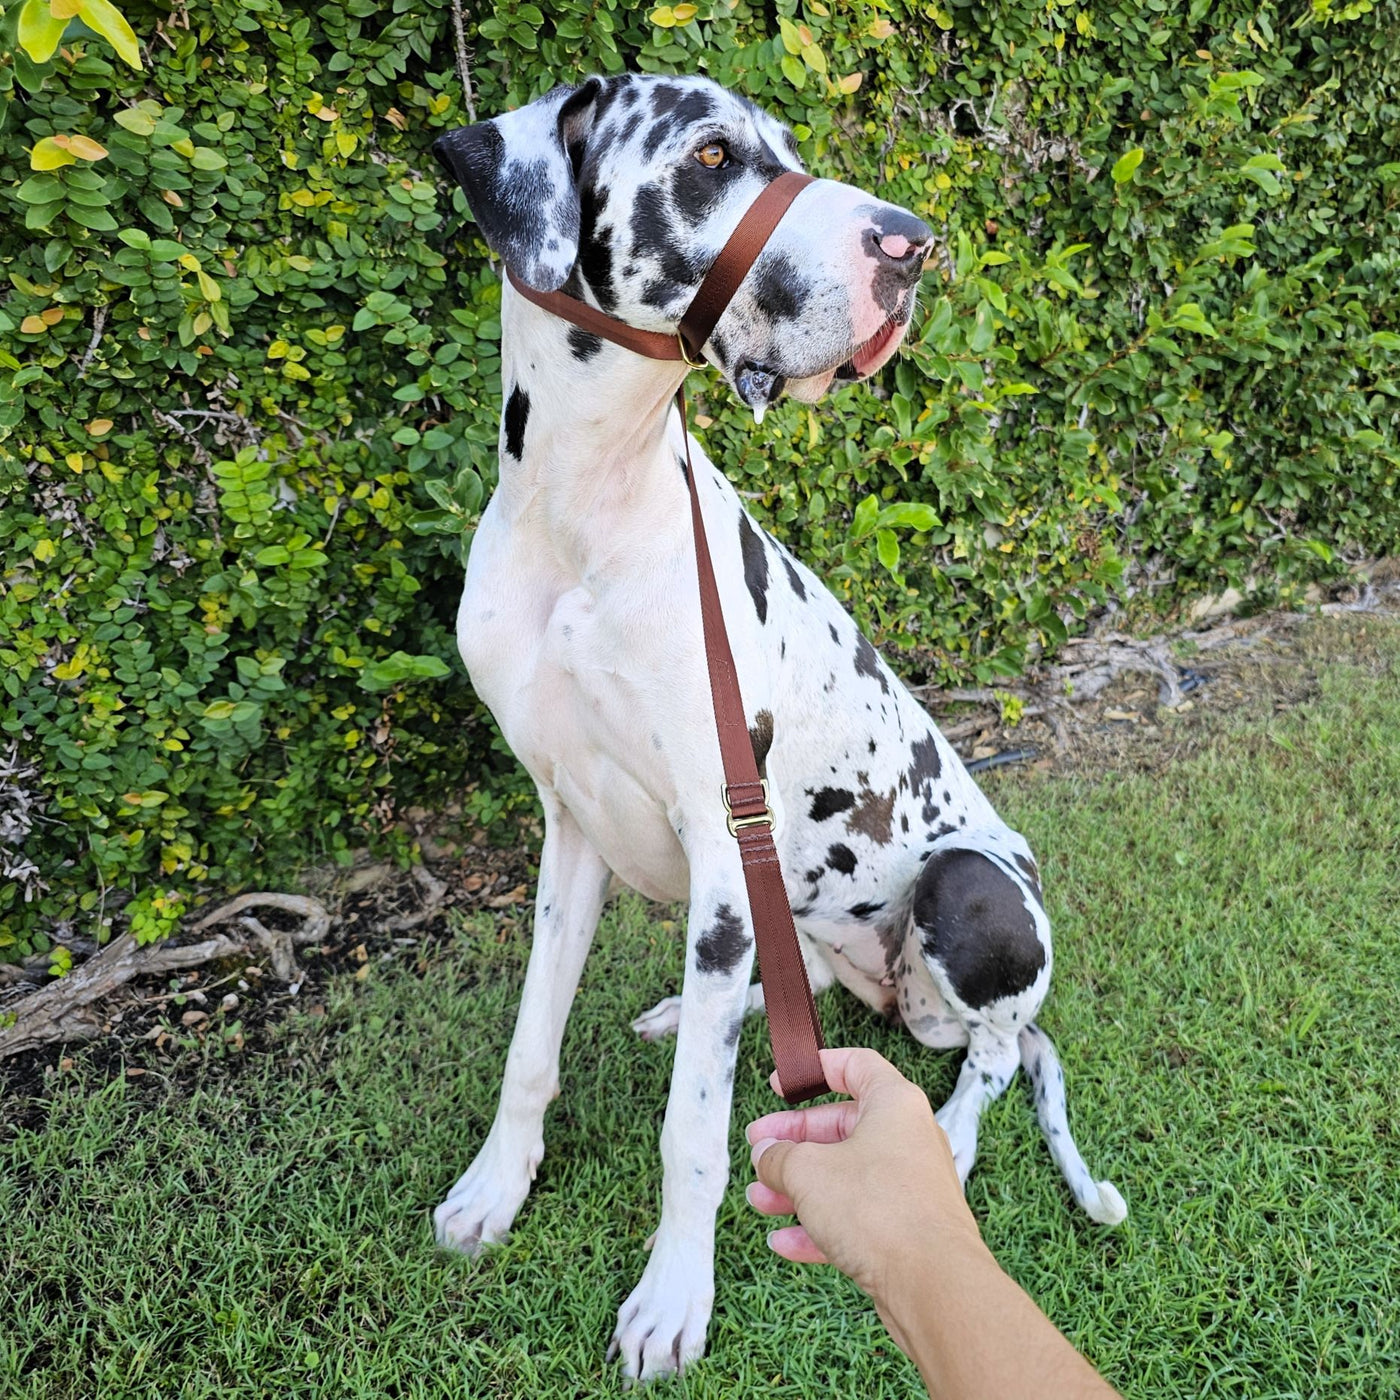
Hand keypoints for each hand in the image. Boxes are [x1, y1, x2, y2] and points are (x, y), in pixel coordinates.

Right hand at [745, 1046, 978, 1306]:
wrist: (934, 1285)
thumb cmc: (877, 1209)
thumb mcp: (808, 1171)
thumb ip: (779, 1156)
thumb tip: (765, 1154)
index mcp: (894, 1104)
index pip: (855, 1065)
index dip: (814, 1069)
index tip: (779, 1084)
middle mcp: (908, 1139)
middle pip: (841, 1127)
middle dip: (793, 1142)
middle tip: (757, 1150)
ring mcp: (909, 1187)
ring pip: (845, 1177)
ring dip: (798, 1188)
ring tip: (758, 1200)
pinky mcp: (907, 1230)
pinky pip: (856, 1218)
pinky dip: (820, 1225)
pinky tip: (783, 1241)